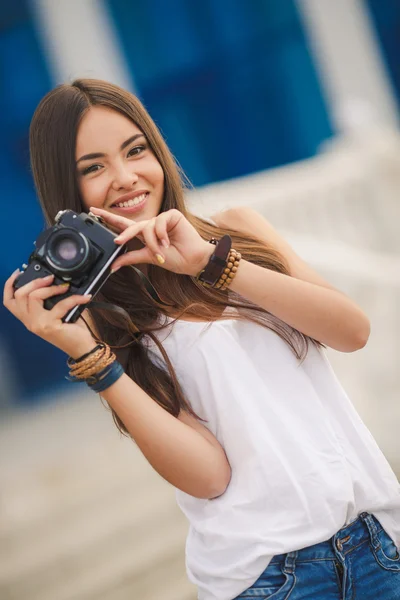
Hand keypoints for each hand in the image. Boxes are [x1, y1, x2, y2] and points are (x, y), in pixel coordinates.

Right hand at [3, 271, 96, 357]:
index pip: (10, 301)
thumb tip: (55, 281)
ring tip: (65, 287)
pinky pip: (61, 304)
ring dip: (51, 288)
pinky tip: (84, 297)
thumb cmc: (70, 331)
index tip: (18, 273)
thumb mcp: (56, 313)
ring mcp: (38, 324)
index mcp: (28, 319)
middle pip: (20, 295)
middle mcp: (29, 322)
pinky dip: (74, 298)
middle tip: (50, 278)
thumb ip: (49, 300)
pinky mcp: (49, 326)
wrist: (81, 348)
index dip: (10, 285)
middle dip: (35, 282)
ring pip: (34, 297)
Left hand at [90, 207, 214, 275]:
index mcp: (144, 234)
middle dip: (124, 234)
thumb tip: (113, 266)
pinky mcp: (171, 215)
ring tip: (162, 251)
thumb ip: (132, 258)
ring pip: (146, 227)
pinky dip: (162, 235)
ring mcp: (161, 219)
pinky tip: (169, 242)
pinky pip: (158, 222)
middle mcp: (151, 225)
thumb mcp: (150, 258)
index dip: (108, 218)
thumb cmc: (175, 259)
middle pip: (131, 225)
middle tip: (117, 242)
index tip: (92, 211)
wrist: (193, 260)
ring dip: (152, 242)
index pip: (123, 225)